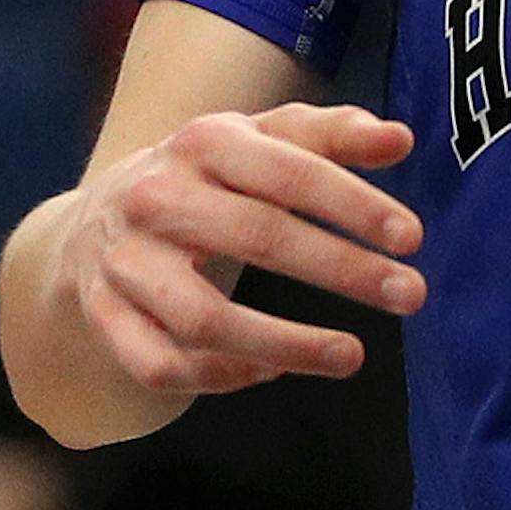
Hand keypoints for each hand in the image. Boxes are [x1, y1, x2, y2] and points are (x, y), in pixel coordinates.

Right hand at [68, 104, 424, 397]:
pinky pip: (161, 364)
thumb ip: (333, 133)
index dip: (353, 204)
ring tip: (353, 356)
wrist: (98, 215)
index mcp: (205, 141)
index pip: (290, 171)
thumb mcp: (264, 138)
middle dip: (342, 270)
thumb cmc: (211, 174)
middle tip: (411, 294)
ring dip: (285, 343)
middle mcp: (158, 197)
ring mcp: (126, 262)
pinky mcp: (105, 317)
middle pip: (257, 237)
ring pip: (203, 318)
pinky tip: (275, 371)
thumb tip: (401, 139)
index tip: (412, 237)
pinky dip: (221, 376)